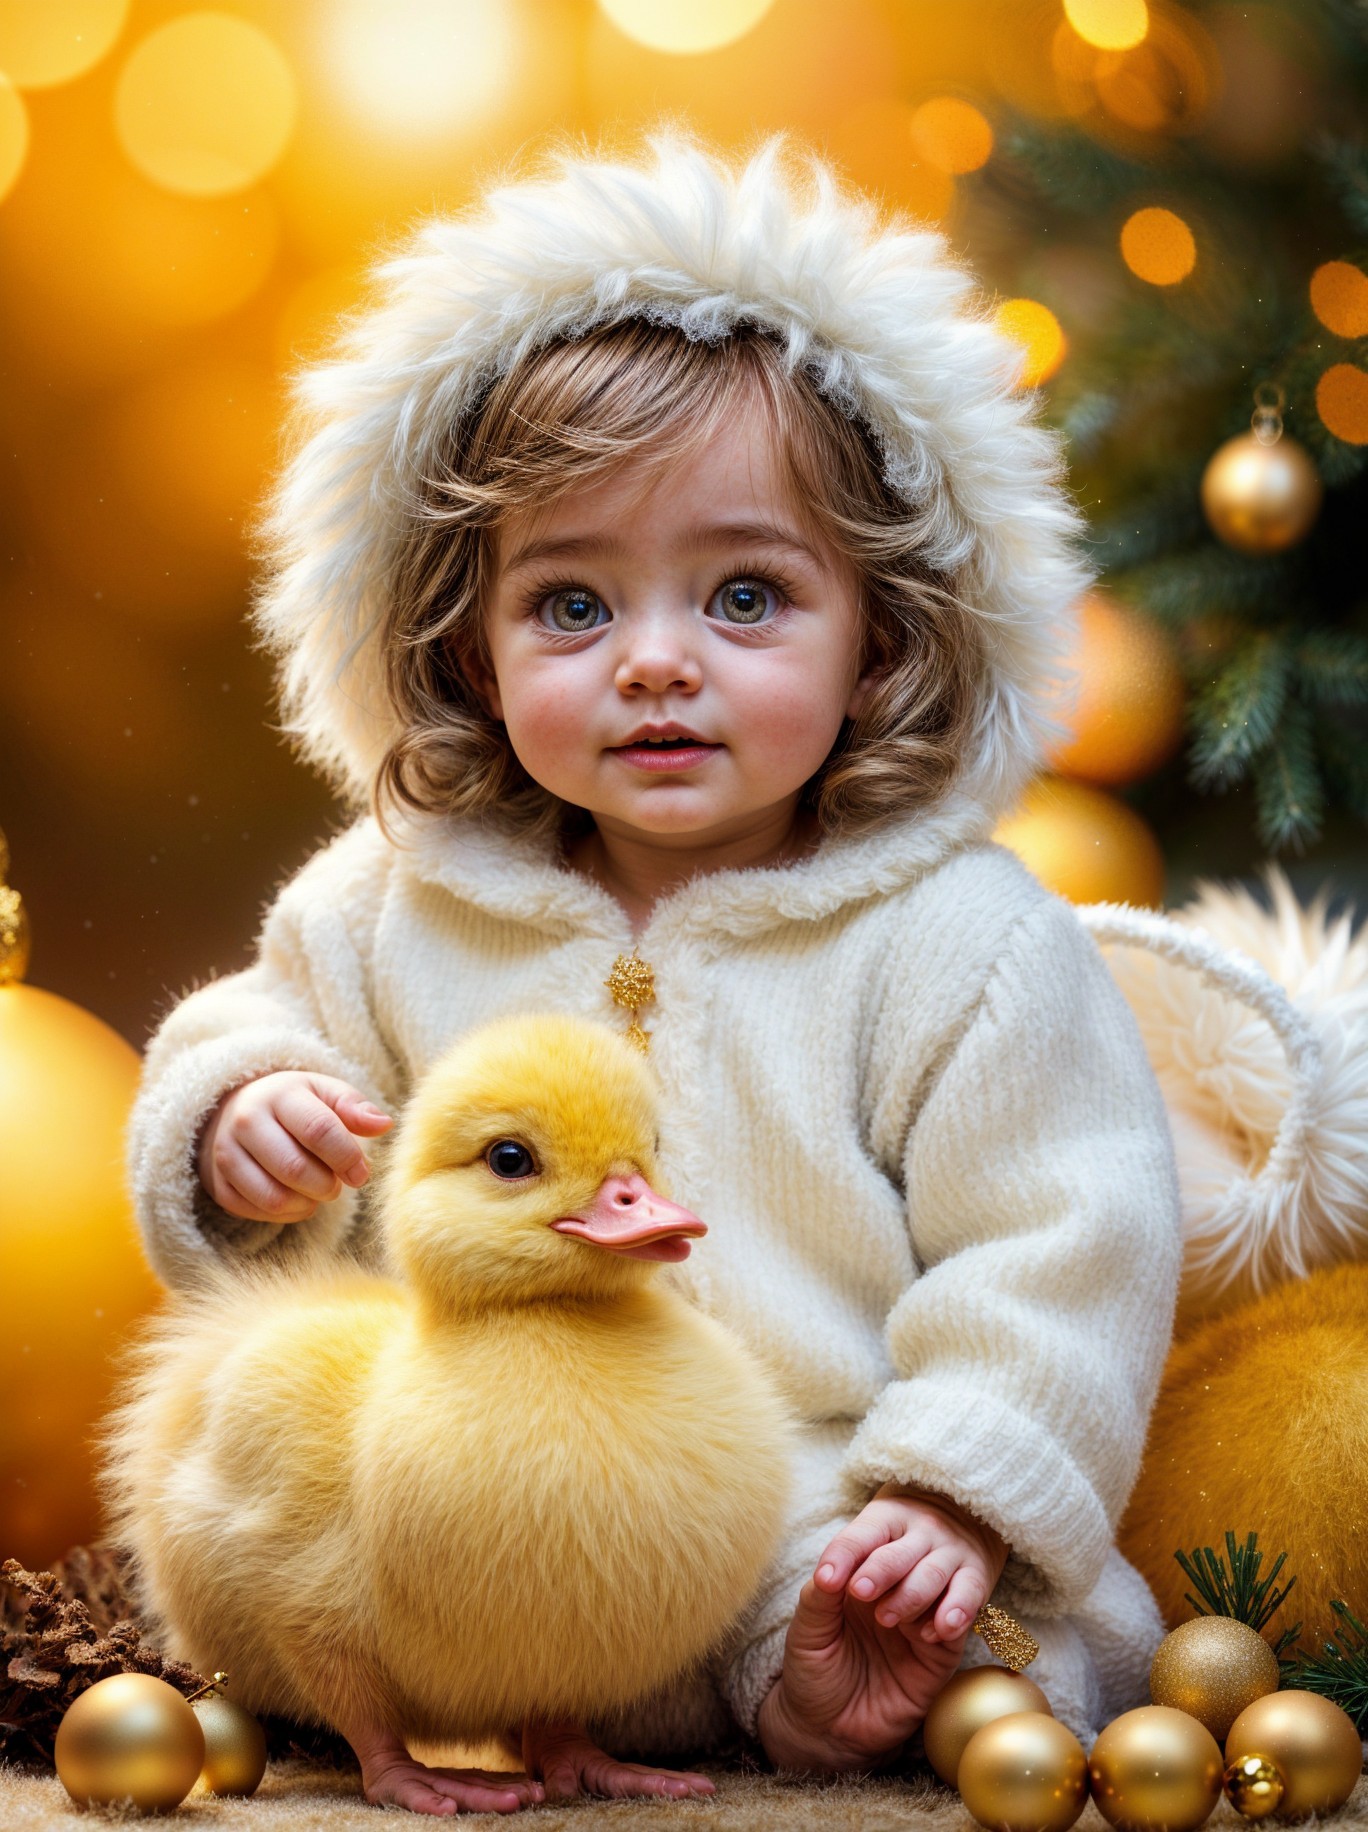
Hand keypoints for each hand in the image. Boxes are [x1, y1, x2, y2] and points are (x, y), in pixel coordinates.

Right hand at [197, 1070, 392, 1222]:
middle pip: (295, 1169)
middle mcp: (246, 1121)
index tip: (361, 1173)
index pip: (318, 1130)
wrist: (236, 1111)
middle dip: (327, 1185)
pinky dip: (285, 1214)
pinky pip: (257, 1212)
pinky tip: (296, 1198)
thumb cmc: (294, 1105)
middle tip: (338, 1184)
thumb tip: (384, 1124)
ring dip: (307, 1203)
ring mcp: (226, 1154)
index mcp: (279, 1094)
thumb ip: (354, 1107)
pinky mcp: (218, 1184)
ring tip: (318, 1191)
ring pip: (274, 1197)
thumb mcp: (324, 1093)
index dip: (346, 1157)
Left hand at [757, 1487, 1008, 1774]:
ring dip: (916, 1590)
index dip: (849, 1551)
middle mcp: (896, 1581)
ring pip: (939, 1574)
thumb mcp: (808, 1632)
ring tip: (888, 1619)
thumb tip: (830, 1570)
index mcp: (859, 1567)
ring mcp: (923, 1611)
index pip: (863, 1539)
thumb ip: (819, 1598)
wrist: (831, 1733)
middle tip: (861, 1592)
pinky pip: (963, 1616)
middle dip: (884, 1566)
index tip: (831, 1575)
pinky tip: (934, 1630)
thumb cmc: (815, 1670)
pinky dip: (954, 1614)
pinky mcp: (945, 1647)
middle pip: (906, 1550)